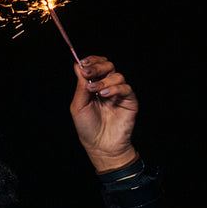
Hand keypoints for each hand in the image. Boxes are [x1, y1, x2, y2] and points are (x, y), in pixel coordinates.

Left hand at [71, 55, 138, 172]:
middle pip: (108, 66)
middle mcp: (108, 87)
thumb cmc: (88, 128)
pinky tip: (105, 94)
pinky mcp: (129, 100)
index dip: (91, 62)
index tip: (83, 63)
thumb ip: (80, 86)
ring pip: (117, 76)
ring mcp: (119, 93)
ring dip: (104, 80)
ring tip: (95, 90)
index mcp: (94, 87)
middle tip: (88, 72)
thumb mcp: (79, 105)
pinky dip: (115, 88)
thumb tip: (77, 66)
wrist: (100, 145)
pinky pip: (126, 88)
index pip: (96, 67)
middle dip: (98, 66)